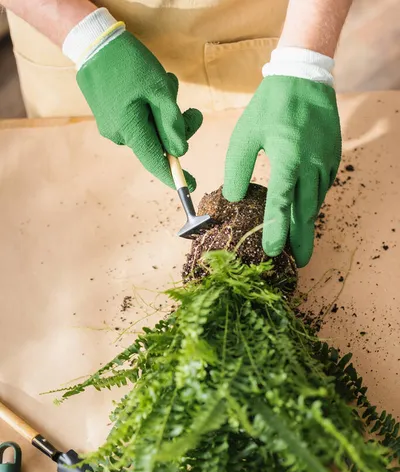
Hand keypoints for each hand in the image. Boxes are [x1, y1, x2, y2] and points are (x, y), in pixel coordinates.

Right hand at [77, 31, 202, 190]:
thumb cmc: (130, 63)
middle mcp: (118, 135)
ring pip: (149, 129)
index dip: (174, 175)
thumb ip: (172, 123)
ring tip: (167, 84)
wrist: (94, 42)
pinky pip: (137, 121)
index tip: (191, 184)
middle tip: (195, 112)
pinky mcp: (108, 116)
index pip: (155, 162)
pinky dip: (150, 109)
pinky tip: (150, 87)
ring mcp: (110, 126)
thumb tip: (180, 151)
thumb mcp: (160, 89)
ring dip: (164, 113)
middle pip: (157, 143)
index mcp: (130, 130)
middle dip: (178, 129)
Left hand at [223, 75, 340, 266]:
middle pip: (305, 212)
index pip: (281, 204)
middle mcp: (310, 165)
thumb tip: (235, 199)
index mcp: (287, 159)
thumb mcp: (244, 135)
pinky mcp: (332, 159)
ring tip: (299, 245)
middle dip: (301, 240)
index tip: (272, 252)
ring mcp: (325, 163)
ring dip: (307, 225)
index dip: (276, 231)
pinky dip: (313, 204)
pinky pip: (322, 189)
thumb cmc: (270, 106)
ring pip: (315, 202)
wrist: (305, 77)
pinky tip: (305, 215)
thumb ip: (237, 169)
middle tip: (299, 263)